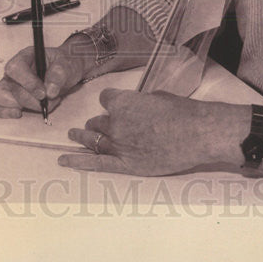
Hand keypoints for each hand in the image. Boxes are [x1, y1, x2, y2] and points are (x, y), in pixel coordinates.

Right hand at [0, 44, 87, 118]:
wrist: (65, 73)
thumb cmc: (64, 65)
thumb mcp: (68, 65)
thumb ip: (60, 74)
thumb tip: (50, 90)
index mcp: (26, 57)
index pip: (15, 68)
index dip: (28, 83)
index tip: (43, 93)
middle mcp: (14, 70)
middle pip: (10, 87)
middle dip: (30, 100)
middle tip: (48, 100)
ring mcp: (10, 84)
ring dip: (20, 106)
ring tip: (40, 105)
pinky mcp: (9, 97)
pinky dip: (6, 113)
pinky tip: (21, 113)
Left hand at [59, 90, 241, 175]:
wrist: (198, 133)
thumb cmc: (183, 112)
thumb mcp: (157, 97)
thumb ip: (140, 103)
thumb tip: (137, 108)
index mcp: (122, 103)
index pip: (106, 99)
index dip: (111, 101)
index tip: (113, 103)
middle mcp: (116, 123)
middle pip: (98, 122)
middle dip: (97, 122)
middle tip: (94, 124)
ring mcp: (120, 145)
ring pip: (95, 141)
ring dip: (83, 137)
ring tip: (74, 136)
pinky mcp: (128, 164)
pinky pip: (98, 163)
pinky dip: (79, 162)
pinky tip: (64, 160)